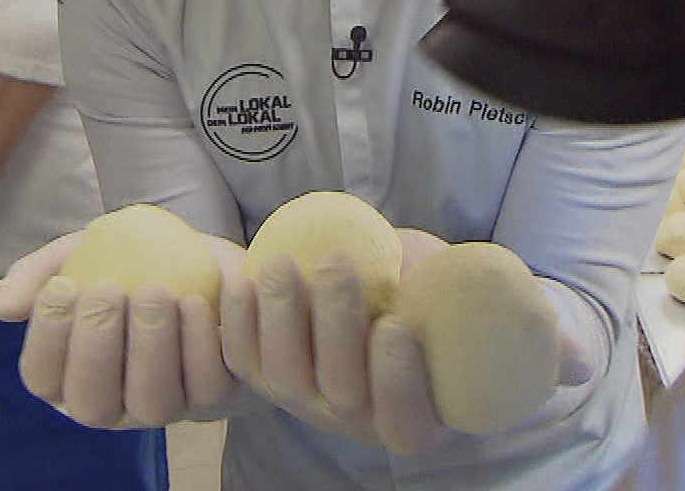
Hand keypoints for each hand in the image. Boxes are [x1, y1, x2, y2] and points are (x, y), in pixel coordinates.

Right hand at [0, 229, 243, 427]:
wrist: (203, 261)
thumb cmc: (129, 264)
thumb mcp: (80, 255)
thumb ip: (39, 273)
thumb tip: (1, 305)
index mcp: (68, 373)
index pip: (42, 377)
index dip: (46, 338)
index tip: (62, 286)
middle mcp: (112, 402)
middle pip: (92, 404)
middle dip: (96, 347)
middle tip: (105, 289)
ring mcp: (163, 404)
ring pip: (151, 403)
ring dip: (150, 347)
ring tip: (154, 292)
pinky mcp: (212, 393)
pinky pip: (206, 386)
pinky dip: (200, 344)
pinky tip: (194, 301)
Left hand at [219, 227, 452, 452]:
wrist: (375, 280)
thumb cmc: (423, 284)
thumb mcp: (448, 289)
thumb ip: (443, 295)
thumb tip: (442, 275)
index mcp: (416, 413)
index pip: (404, 421)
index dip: (396, 381)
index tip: (394, 327)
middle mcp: (358, 419)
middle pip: (341, 392)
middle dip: (336, 327)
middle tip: (336, 267)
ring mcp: (307, 401)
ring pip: (286, 378)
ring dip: (282, 318)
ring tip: (282, 264)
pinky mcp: (266, 376)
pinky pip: (243, 361)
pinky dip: (237, 324)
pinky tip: (240, 283)